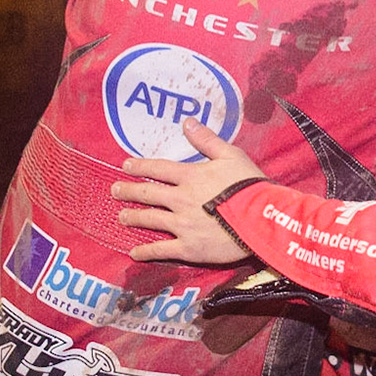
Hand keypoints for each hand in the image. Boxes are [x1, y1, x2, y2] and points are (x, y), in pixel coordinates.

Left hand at [114, 119, 266, 264]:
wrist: (261, 219)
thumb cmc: (250, 185)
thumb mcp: (232, 155)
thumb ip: (207, 140)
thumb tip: (187, 122)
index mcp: (190, 177)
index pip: (158, 169)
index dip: (140, 167)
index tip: (126, 166)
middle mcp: (180, 199)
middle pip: (147, 194)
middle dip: (128, 191)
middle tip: (114, 190)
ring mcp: (182, 225)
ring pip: (150, 220)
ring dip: (133, 217)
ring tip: (121, 217)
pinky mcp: (188, 247)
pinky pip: (161, 249)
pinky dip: (146, 251)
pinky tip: (134, 252)